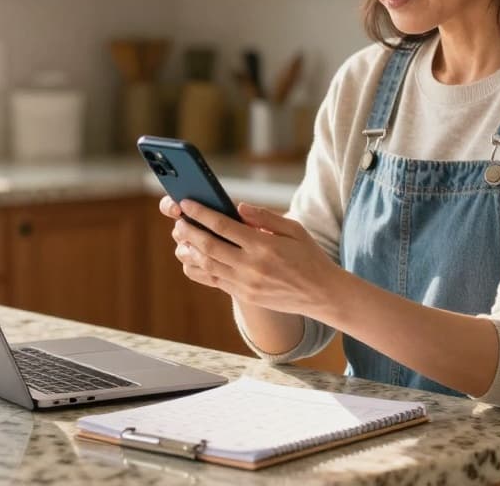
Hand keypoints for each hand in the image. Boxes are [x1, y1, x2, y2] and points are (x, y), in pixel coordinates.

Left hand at [161, 195, 340, 317]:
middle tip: (178, 221)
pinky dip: (199, 269)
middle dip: (189, 231)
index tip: (187, 204)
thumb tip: (238, 207)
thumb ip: (265, 217)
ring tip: (181, 239)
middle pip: (209, 246)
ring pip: (208, 265)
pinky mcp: (244, 296)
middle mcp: (251, 266)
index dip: (201, 214)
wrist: (321, 294)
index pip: (223, 226)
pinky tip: (192, 259)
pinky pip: (214, 281)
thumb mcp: (294, 230)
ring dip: (190, 250)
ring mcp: (246, 284)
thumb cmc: (309, 256)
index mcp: (263, 245)